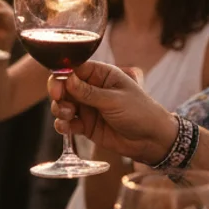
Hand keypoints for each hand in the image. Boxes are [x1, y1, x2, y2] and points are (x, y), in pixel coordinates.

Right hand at [48, 62, 176, 164]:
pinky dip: (62, 124)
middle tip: (59, 100)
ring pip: (62, 104)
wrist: (151, 140)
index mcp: (101, 75)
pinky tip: (66, 127)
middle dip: (57, 93)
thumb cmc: (140, 112)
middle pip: (63, 86)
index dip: (62, 75)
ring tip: (68, 115)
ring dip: (59, 109)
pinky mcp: (85, 125)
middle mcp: (90, 89)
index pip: (74, 68)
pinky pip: (67, 122)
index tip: (58, 86)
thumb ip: (89, 92)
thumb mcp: (114, 100)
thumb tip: (67, 79)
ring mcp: (87, 107)